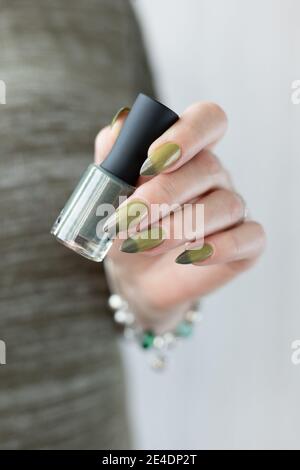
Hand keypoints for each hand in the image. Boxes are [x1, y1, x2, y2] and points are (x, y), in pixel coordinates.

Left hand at [95, 102, 265, 320]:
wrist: (136, 276)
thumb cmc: (127, 228)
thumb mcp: (110, 195)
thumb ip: (113, 159)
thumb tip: (118, 125)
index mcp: (186, 153)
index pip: (207, 120)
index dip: (187, 134)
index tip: (151, 160)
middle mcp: (214, 176)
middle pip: (208, 167)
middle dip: (162, 195)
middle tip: (126, 219)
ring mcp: (231, 209)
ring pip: (225, 205)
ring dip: (179, 226)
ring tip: (141, 245)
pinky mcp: (246, 243)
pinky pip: (250, 237)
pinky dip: (220, 247)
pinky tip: (188, 257)